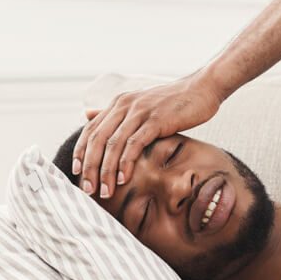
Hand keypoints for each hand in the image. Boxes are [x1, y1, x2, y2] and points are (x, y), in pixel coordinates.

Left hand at [73, 70, 223, 197]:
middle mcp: (124, 106)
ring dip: (106, 171)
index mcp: (119, 104)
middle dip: (90, 167)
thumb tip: (87, 114)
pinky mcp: (156, 120)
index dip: (81, 153)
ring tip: (105, 190)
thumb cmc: (176, 101)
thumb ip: (115, 113)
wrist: (203, 89)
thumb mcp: (141, 104)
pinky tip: (123, 178)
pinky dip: (126, 163)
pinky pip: (134, 144)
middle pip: (97, 140)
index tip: (77, 174)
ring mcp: (140, 112)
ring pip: (113, 145)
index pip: (91, 130)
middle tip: (88, 189)